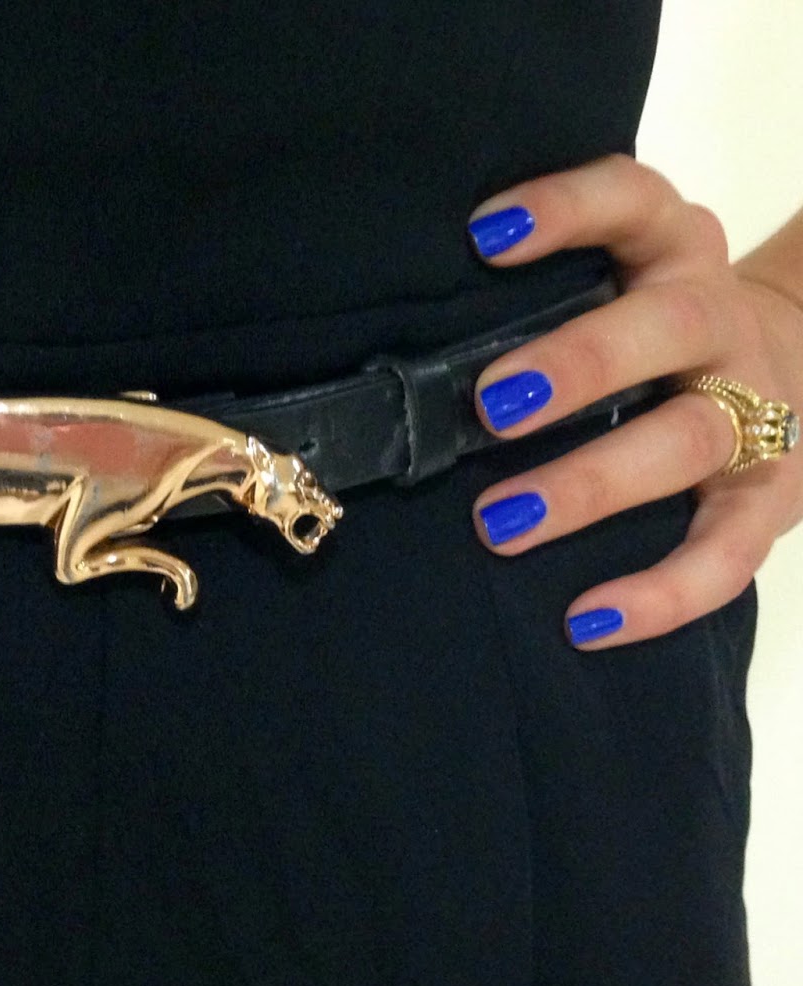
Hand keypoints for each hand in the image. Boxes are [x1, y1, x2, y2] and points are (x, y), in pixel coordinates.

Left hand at [465, 155, 802, 648]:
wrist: (798, 360)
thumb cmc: (644, 326)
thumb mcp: (608, 278)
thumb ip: (529, 291)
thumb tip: (391, 339)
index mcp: (671, 247)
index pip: (630, 198)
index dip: (565, 207)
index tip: (482, 234)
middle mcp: (718, 317)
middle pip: (667, 326)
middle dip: (581, 363)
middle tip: (491, 403)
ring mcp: (758, 406)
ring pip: (690, 437)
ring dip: (594, 480)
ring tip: (500, 522)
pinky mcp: (774, 494)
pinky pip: (729, 549)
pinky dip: (663, 591)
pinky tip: (586, 620)